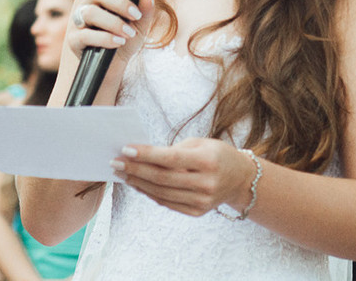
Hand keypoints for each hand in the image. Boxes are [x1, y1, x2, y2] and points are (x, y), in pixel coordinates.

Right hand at [66, 0, 154, 60]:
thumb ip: (146, 12)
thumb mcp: (140, 26)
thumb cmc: (125, 39)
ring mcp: (78, 21)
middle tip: (136, 15)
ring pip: (90, 12)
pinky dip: (105, 38)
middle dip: (120, 3)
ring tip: (129, 33)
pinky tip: (119, 42)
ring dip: (114, 22)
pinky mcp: (74, 40)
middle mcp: (87, 4)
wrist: (112, 67)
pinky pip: (85, 35)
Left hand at [110, 138, 257, 217]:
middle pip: (162, 178)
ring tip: (122, 173)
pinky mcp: (197, 212)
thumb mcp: (200, 143)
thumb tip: (142, 156)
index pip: (170, 159)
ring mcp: (202, 201)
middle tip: (115, 162)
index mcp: (208, 161)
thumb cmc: (216, 154)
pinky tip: (137, 184)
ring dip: (138, 183)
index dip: (146, 155)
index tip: (125, 149)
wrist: (240, 178)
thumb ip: (174, 150)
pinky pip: (167, 203)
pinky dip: (149, 193)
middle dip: (135, 170)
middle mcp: (206, 183)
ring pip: (161, 193)